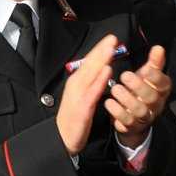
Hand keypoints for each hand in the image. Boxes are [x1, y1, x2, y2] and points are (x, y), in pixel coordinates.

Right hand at [56, 35, 117, 155]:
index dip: (99, 49)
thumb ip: (91, 82)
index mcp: (76, 81)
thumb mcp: (82, 95)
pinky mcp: (82, 107)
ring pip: (90, 73)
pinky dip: (99, 80)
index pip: (88, 62)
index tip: (110, 38)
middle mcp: (75, 84)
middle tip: (112, 37)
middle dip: (100, 50)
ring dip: (101, 60)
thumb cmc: (74, 116)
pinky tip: (107, 70)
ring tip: (111, 48)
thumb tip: (102, 67)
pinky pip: (92, 91)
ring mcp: (78, 95)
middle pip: (89, 64)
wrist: (62, 138)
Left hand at [107, 45, 170, 147]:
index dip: (156, 77)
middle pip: (151, 97)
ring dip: (127, 99)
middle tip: (125, 75)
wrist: (135, 115)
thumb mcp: (148, 74)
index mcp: (161, 90)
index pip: (163, 83)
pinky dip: (117, 112)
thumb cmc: (141, 89)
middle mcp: (156, 104)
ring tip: (115, 89)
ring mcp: (144, 117)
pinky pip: (127, 121)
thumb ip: (154, 62)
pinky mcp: (132, 126)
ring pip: (139, 110)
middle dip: (139, 86)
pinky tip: (108, 102)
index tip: (146, 69)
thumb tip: (159, 47)